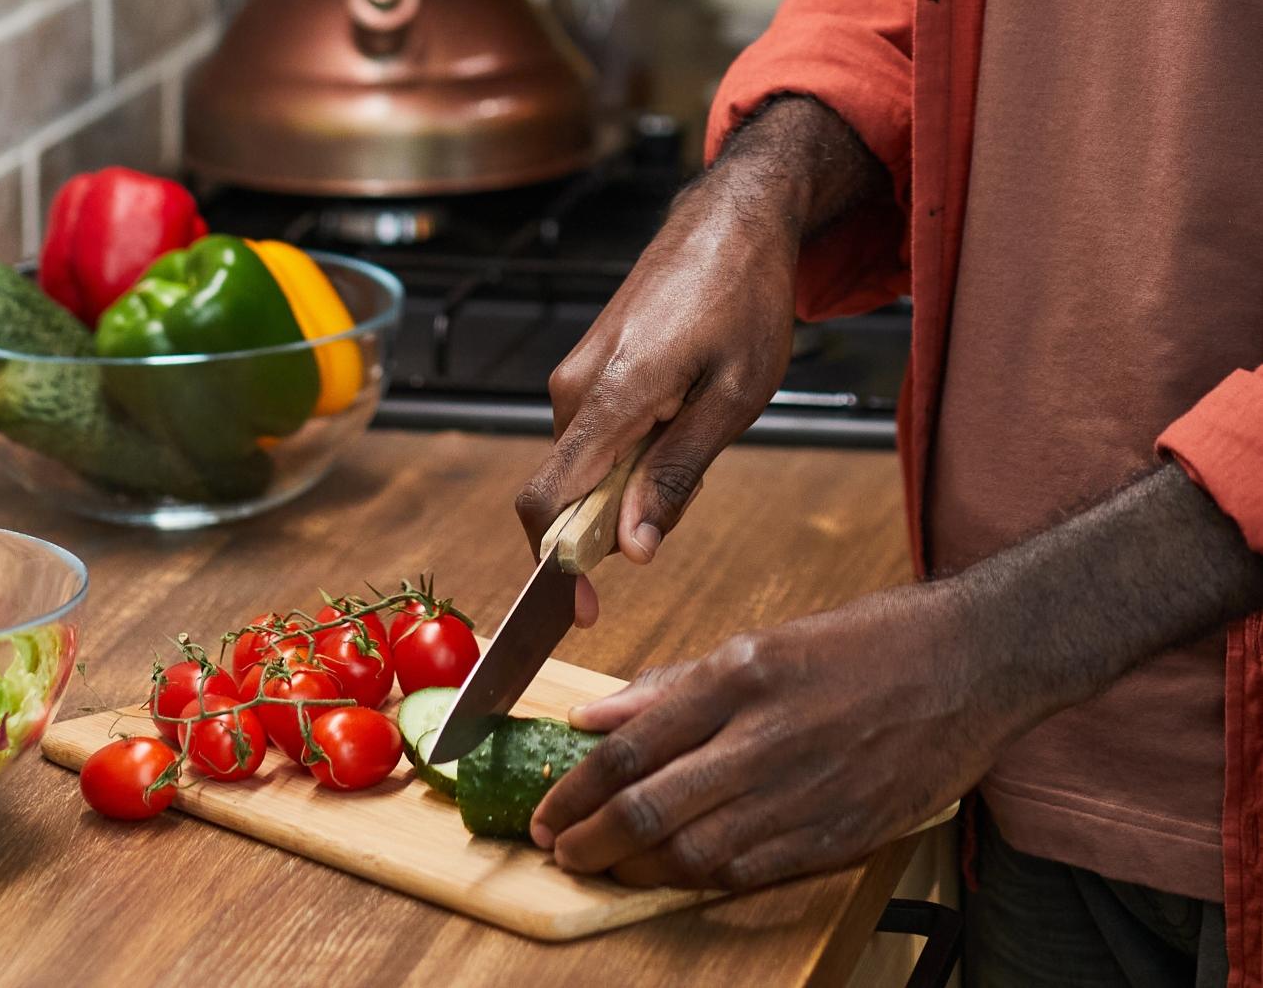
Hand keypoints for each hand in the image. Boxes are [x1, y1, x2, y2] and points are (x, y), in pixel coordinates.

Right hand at [515, 178, 796, 625]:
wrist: (730, 221)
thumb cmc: (744, 299)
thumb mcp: (735, 400)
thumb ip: (675, 476)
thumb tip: (632, 550)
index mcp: (609, 397)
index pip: (545, 502)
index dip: (555, 567)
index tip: (582, 610)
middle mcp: (573, 388)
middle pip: (569, 493)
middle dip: (615, 522)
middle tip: (685, 500)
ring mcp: (574, 376)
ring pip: (585, 466)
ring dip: (629, 483)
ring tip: (698, 435)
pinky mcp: (585, 370)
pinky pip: (594, 437)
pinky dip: (629, 453)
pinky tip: (681, 419)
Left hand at [528, 582, 1015, 888]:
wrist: (975, 663)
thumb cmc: (870, 644)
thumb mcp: (761, 643)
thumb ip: (673, 686)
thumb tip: (598, 716)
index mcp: (739, 680)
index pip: (628, 750)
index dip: (574, 791)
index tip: (547, 811)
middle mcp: (766, 739)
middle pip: (650, 809)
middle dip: (590, 841)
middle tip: (560, 851)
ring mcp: (805, 792)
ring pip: (695, 852)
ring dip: (637, 869)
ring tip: (607, 866)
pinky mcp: (841, 833)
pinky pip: (752, 871)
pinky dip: (701, 878)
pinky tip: (674, 872)